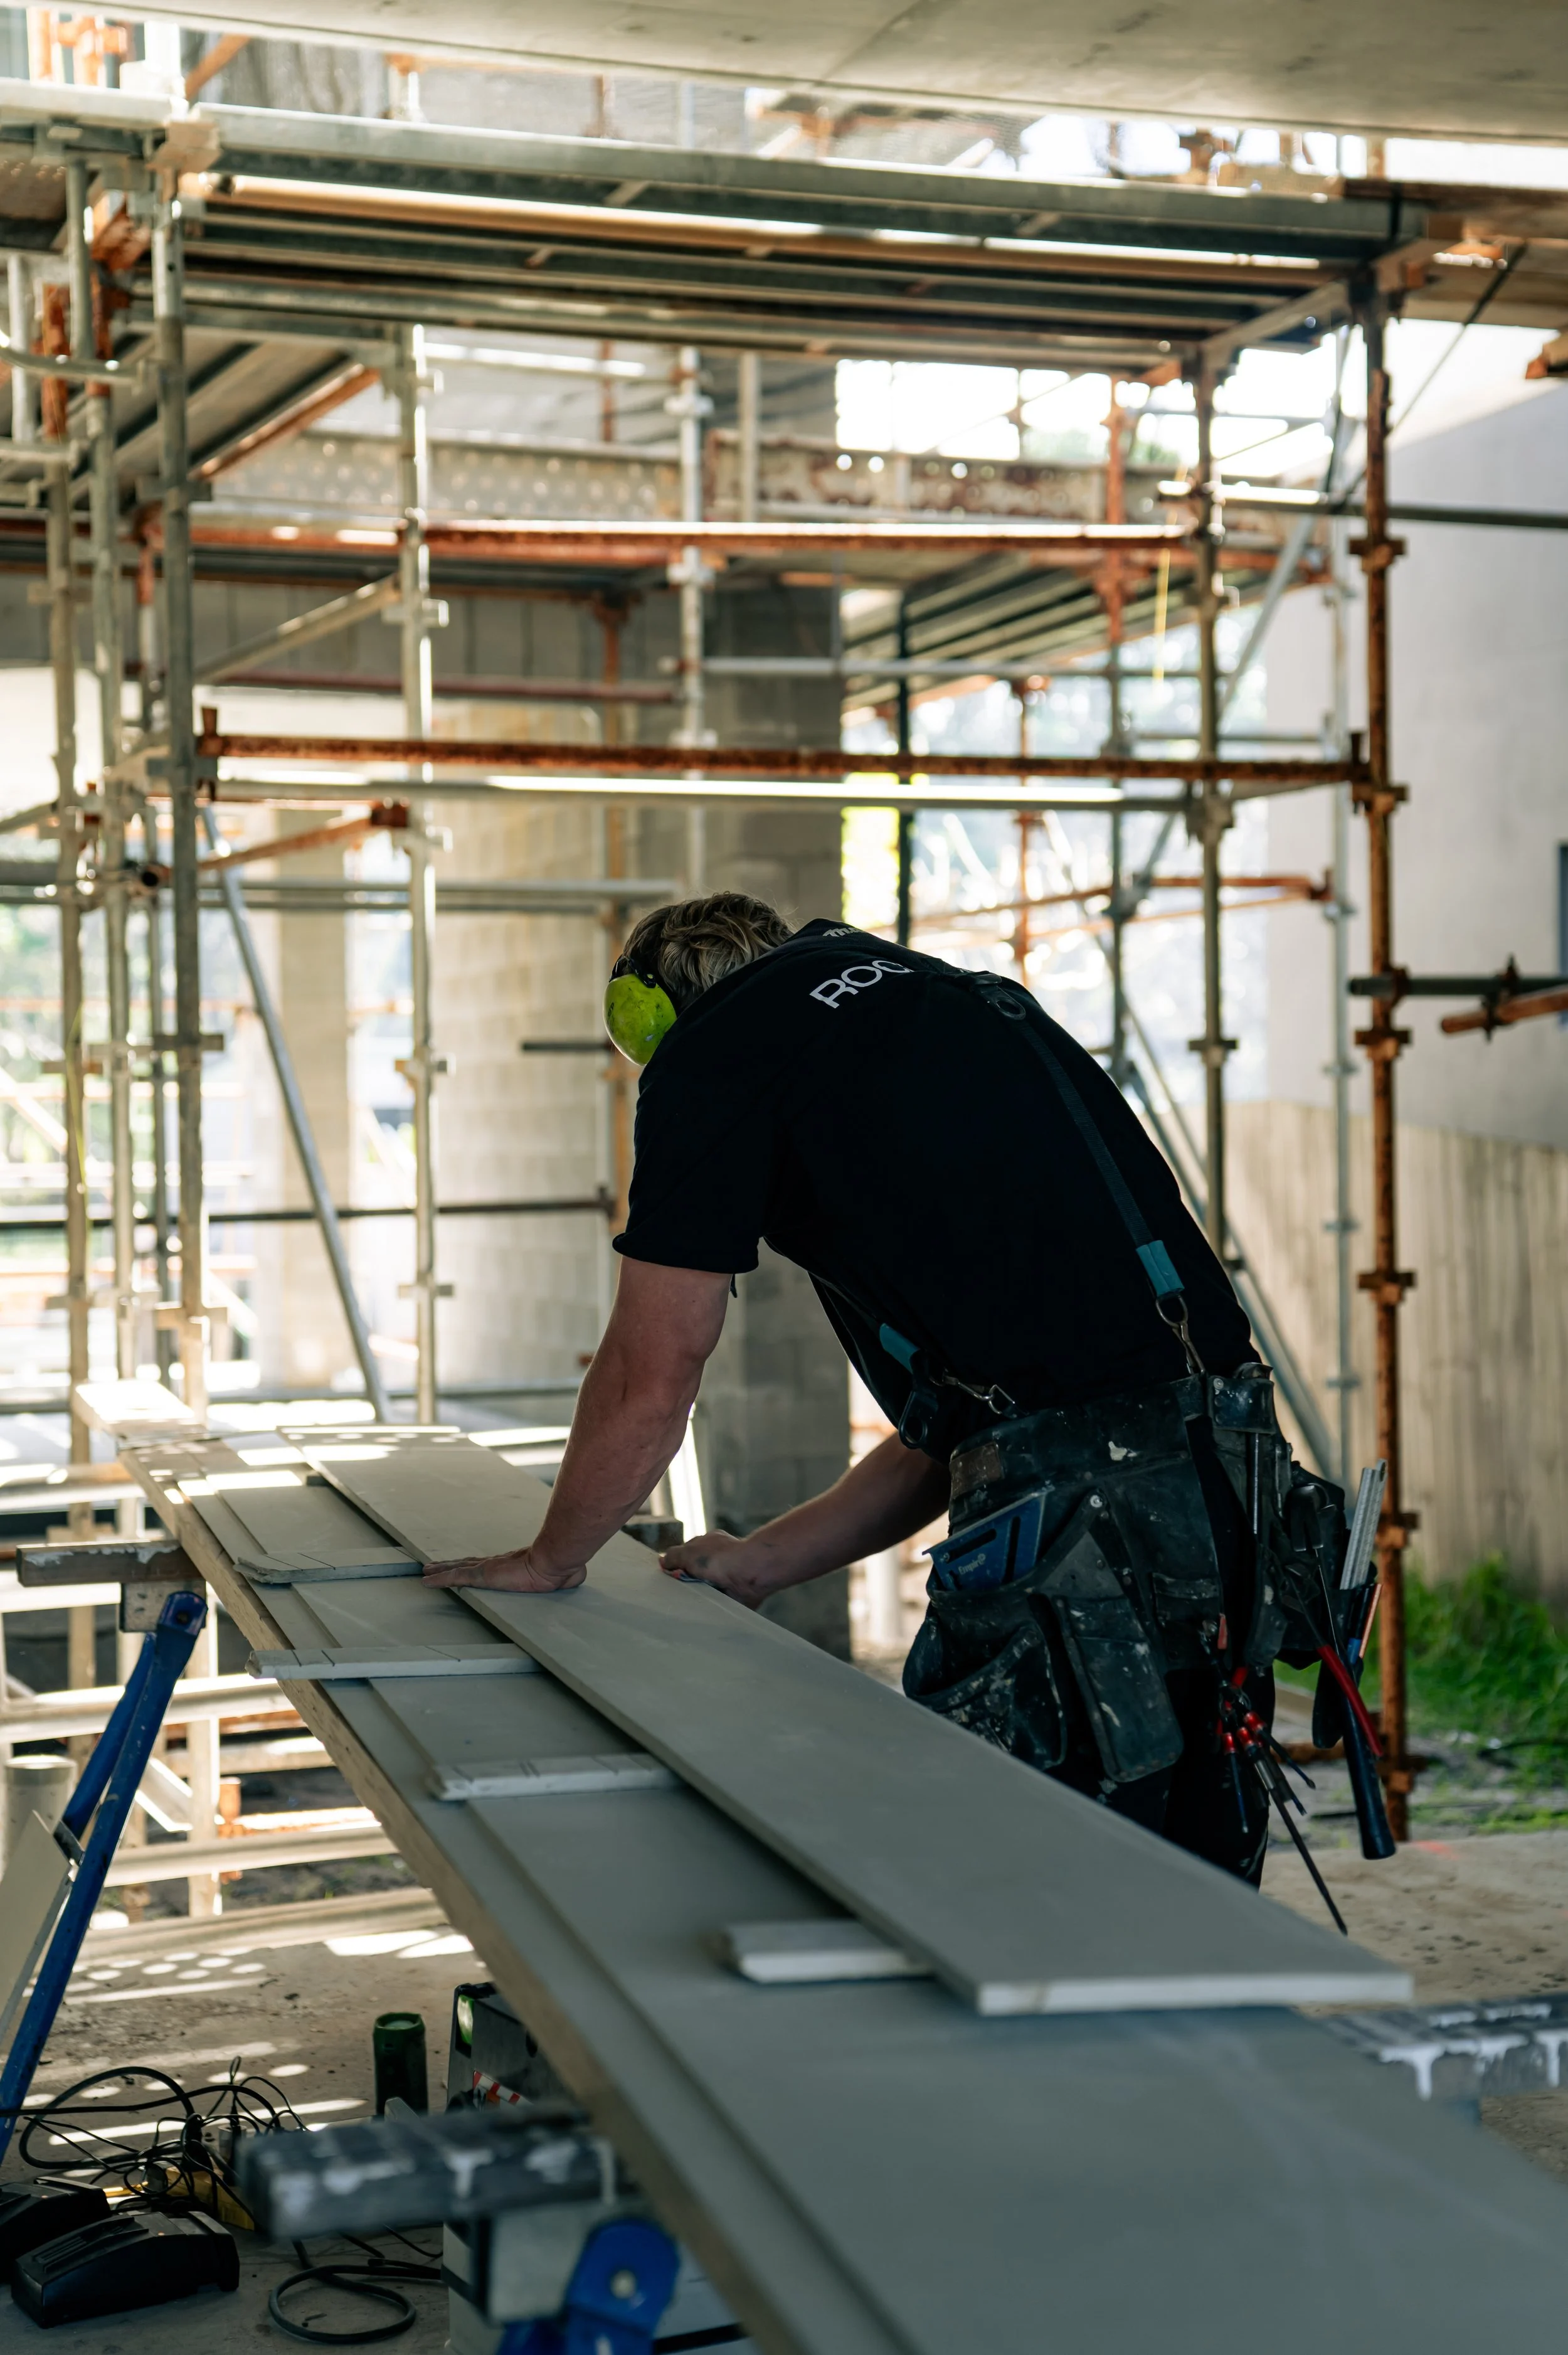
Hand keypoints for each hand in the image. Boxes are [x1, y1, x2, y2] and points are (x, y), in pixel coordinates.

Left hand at [422, 1547, 585, 1593]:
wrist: (554, 1562)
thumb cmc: (560, 1568)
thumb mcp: (562, 1576)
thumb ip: (565, 1576)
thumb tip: (576, 1577)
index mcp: (512, 1566)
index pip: (488, 1565)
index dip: (474, 1565)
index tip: (464, 1566)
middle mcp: (497, 1564)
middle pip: (467, 1563)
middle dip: (450, 1565)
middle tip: (434, 1565)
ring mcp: (488, 1569)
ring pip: (456, 1569)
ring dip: (439, 1570)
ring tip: (425, 1571)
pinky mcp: (482, 1575)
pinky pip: (455, 1578)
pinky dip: (439, 1579)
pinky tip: (426, 1581)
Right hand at [659, 1529, 768, 1606]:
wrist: (749, 1573)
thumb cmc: (719, 1558)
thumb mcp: (688, 1552)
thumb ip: (673, 1556)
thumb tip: (662, 1562)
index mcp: (708, 1545)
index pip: (687, 1555)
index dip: (676, 1566)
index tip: (668, 1578)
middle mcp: (718, 1560)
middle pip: (695, 1573)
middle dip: (686, 1583)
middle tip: (674, 1595)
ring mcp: (726, 1577)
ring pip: (704, 1589)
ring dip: (697, 1596)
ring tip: (685, 1606)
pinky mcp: (733, 1594)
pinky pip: (717, 1602)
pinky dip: (710, 1606)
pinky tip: (701, 1610)